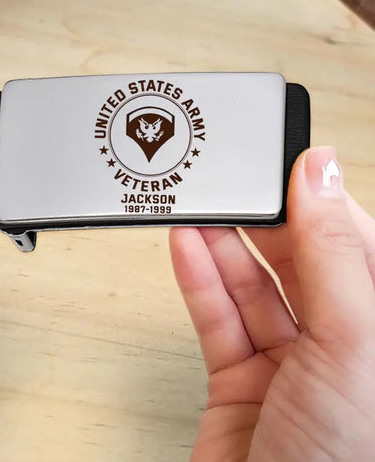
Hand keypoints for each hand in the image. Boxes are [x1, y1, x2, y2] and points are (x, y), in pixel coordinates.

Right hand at [170, 146, 374, 460]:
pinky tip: (187, 246)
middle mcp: (343, 346)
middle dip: (264, 220)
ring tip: (198, 206)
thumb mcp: (353, 346)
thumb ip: (335, 256)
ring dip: (222, 244)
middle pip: (300, 262)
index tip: (290, 163)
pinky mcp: (240, 380)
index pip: (357, 245)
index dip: (322, 202)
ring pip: (253, 287)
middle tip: (234, 182)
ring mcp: (288, 364)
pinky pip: (219, 318)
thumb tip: (323, 175)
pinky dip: (199, 279)